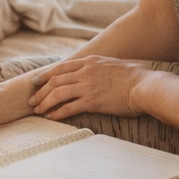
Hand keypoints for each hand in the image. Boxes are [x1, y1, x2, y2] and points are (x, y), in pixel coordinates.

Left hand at [28, 55, 152, 119]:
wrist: (146, 86)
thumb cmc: (138, 76)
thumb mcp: (116, 63)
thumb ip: (102, 66)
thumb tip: (101, 69)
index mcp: (90, 61)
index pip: (60, 67)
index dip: (45, 75)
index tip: (35, 82)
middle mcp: (85, 72)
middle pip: (54, 81)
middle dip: (40, 91)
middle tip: (32, 100)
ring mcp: (87, 87)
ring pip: (57, 94)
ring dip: (44, 102)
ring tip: (37, 110)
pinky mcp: (92, 101)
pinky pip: (68, 107)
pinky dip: (56, 113)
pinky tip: (51, 117)